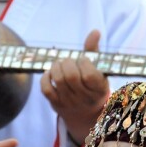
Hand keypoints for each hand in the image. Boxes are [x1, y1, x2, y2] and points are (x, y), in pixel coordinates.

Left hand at [40, 29, 109, 145]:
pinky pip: (46, 89)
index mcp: (99, 89)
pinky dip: (46, 78)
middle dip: (67, 63)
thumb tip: (95, 31)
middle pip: (71, 77)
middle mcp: (85, 99)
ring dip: (56, 67)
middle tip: (68, 61)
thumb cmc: (93, 86)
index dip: (83, 63)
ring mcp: (70, 103)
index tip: (83, 60)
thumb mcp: (99, 71)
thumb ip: (94, 51)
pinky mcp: (56, 105)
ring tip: (59, 65)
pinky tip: (50, 74)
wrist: (86, 115)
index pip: (89, 75)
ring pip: (58, 80)